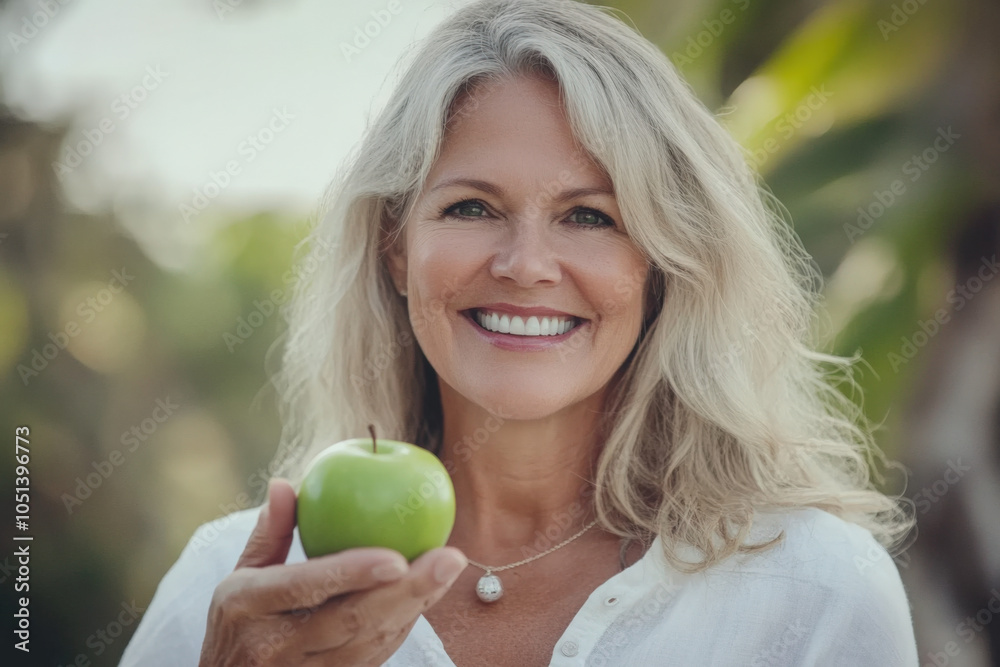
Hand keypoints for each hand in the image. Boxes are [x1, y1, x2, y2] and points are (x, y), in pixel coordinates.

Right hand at [198, 478, 466, 666]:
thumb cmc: (239, 622)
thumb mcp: (239, 577)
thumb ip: (269, 533)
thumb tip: (284, 483)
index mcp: (249, 606)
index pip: (306, 586)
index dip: (352, 572)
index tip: (397, 556)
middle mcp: (276, 646)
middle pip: (352, 620)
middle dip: (408, 590)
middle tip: (449, 558)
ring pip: (371, 643)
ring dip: (416, 606)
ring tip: (448, 569)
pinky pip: (375, 656)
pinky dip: (404, 624)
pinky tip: (429, 593)